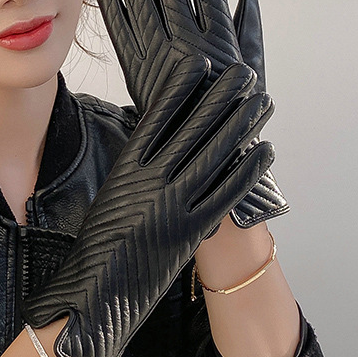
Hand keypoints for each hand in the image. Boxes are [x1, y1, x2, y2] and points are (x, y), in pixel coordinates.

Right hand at [22, 57, 274, 356]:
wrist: (92, 293)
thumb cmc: (99, 244)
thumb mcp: (112, 193)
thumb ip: (136, 165)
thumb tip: (159, 136)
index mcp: (127, 166)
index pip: (159, 114)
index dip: (183, 86)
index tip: (201, 63)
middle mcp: (151, 179)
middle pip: (194, 127)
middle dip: (223, 97)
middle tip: (244, 73)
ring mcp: (173, 204)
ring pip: (216, 154)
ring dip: (243, 126)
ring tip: (262, 102)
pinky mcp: (192, 230)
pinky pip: (227, 194)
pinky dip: (248, 171)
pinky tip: (265, 152)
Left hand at [94, 0, 287, 227]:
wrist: (206, 168)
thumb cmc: (237, 119)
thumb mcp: (254, 71)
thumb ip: (249, 28)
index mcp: (220, 41)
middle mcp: (191, 46)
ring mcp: (161, 61)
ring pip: (142, 5)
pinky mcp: (138, 78)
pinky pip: (123, 38)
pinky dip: (113, 10)